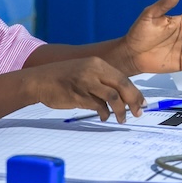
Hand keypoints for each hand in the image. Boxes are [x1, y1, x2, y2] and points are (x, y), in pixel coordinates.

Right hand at [20, 56, 144, 122]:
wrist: (39, 80)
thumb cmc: (63, 78)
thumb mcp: (85, 72)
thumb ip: (102, 81)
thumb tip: (122, 96)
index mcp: (97, 63)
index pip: (123, 78)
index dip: (135, 92)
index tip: (142, 103)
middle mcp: (94, 70)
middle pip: (122, 86)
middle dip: (133, 101)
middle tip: (138, 112)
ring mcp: (86, 82)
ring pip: (113, 98)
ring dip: (121, 111)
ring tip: (122, 119)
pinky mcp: (78, 95)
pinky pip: (98, 106)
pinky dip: (105, 113)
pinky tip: (104, 117)